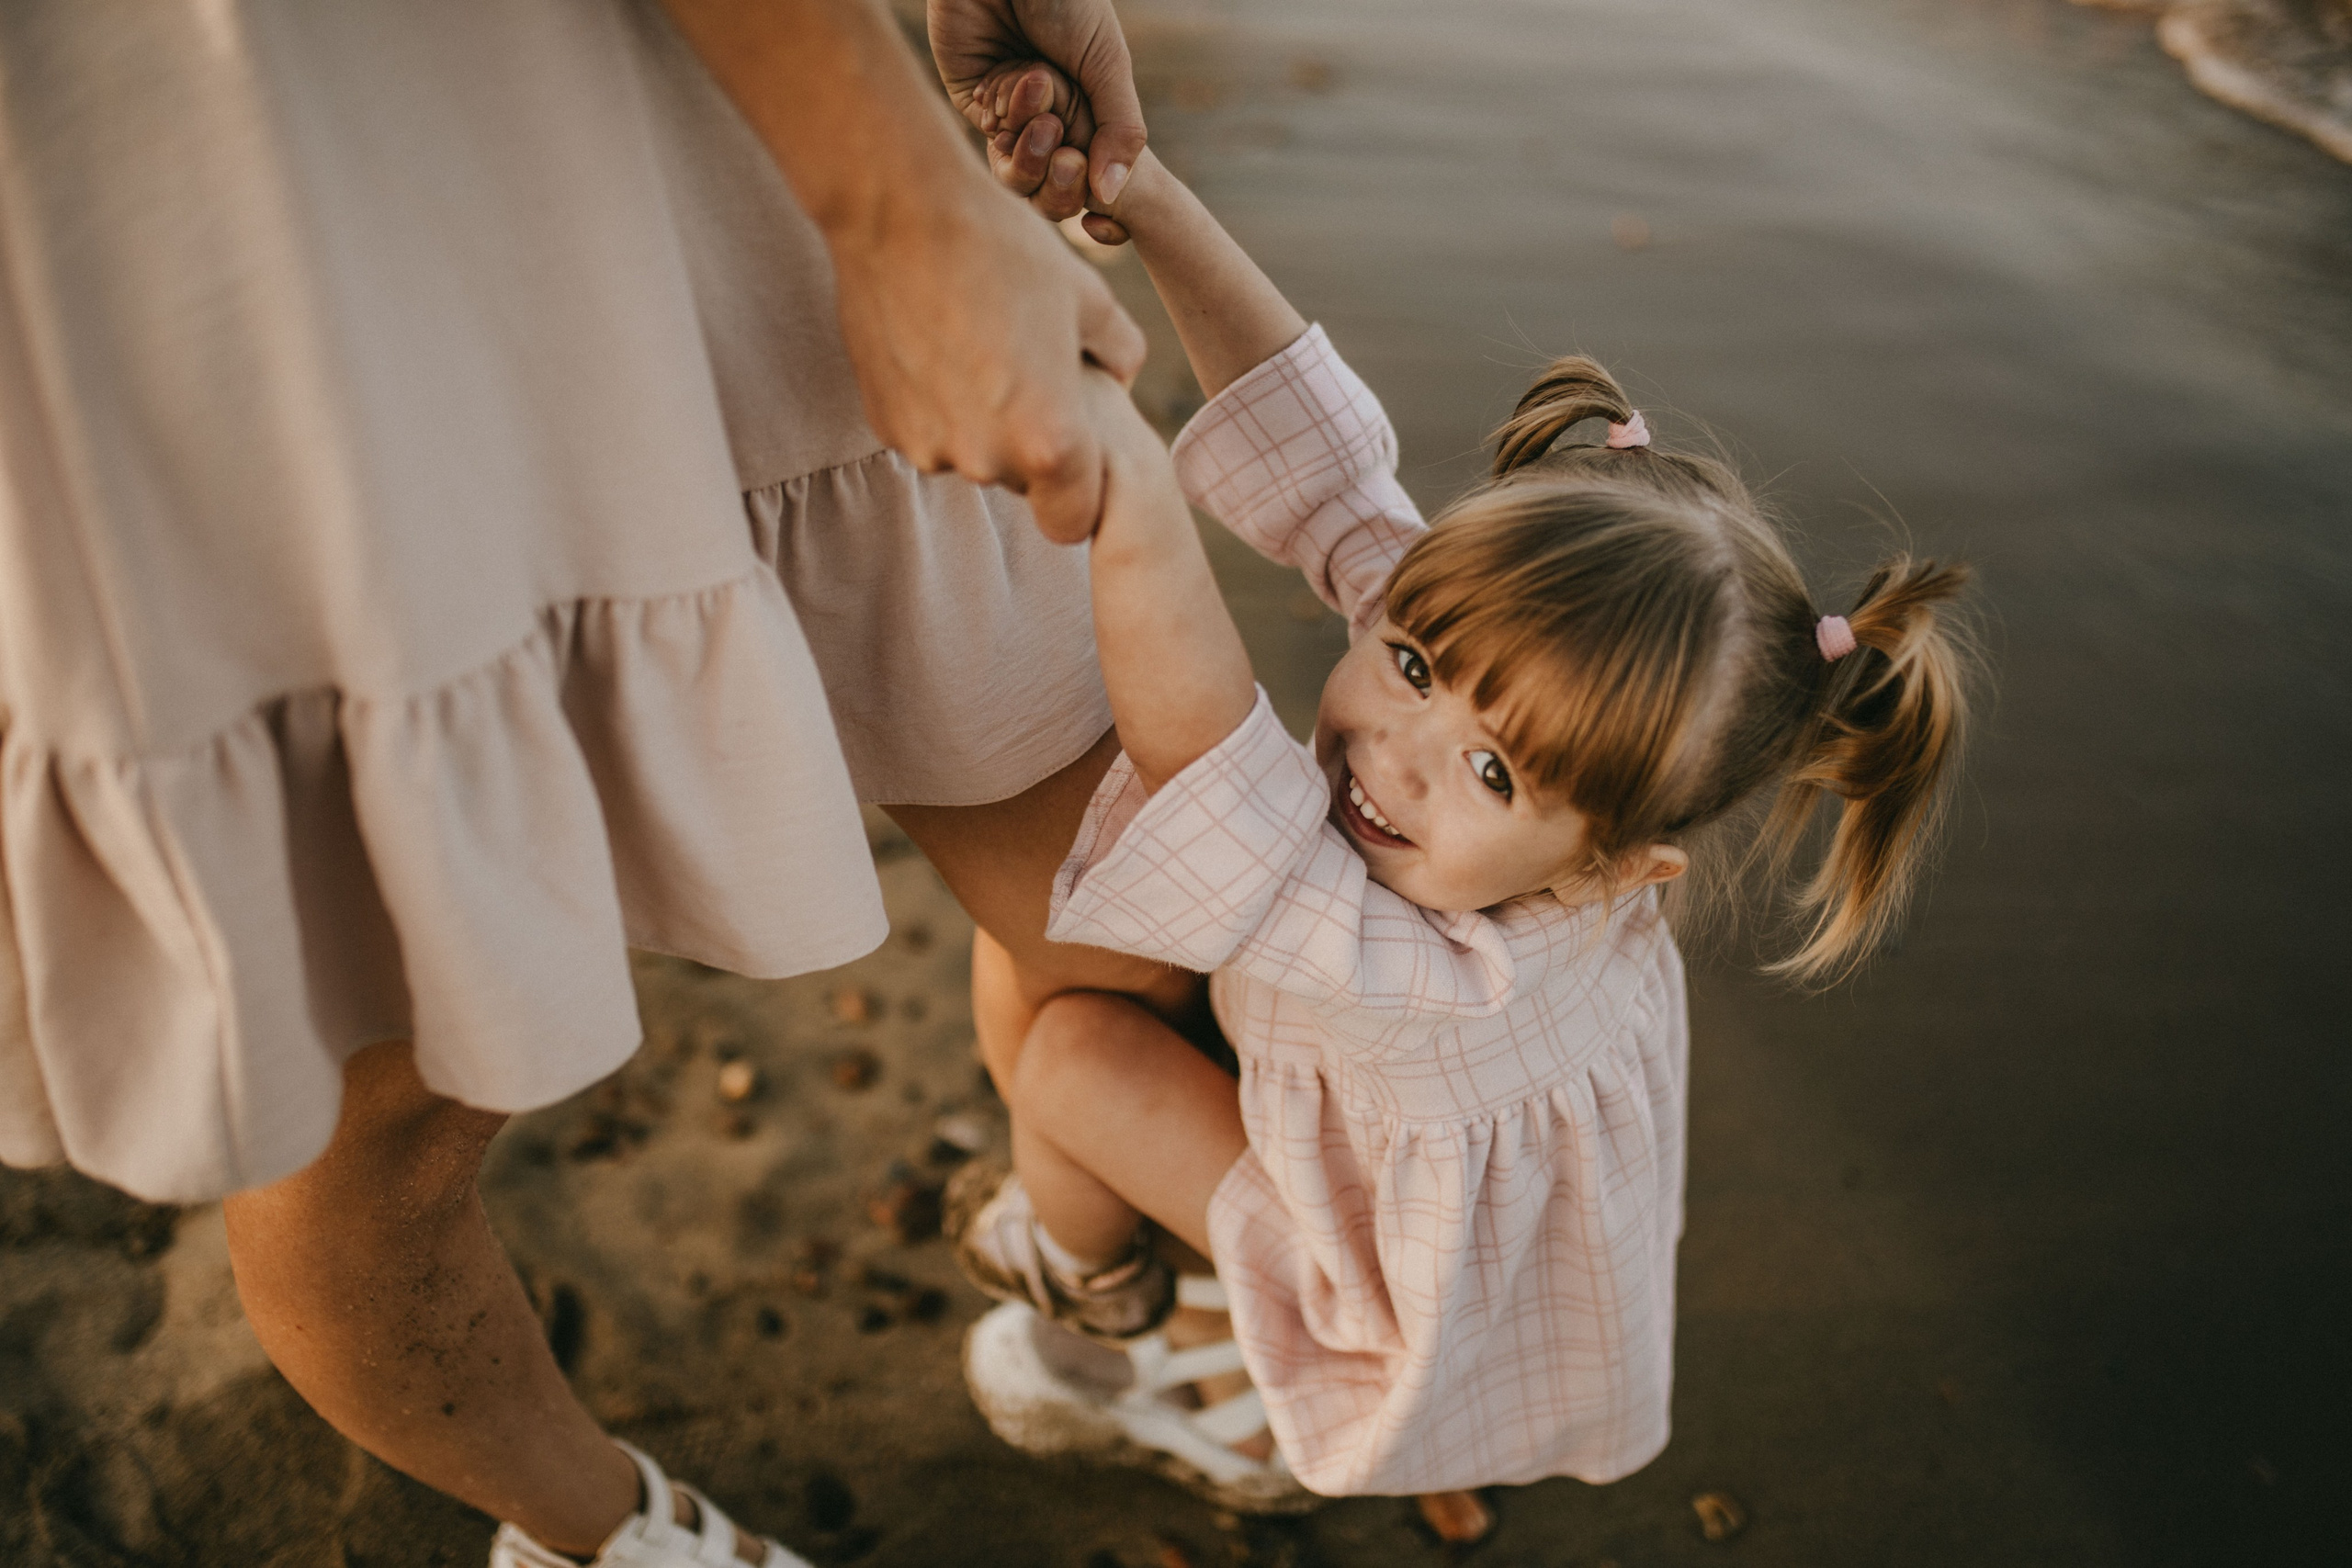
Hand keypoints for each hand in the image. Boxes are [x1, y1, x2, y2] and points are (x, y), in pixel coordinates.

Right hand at [829, 173, 1144, 541]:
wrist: (899, 213)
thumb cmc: (1006, 250)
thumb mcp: (1089, 298)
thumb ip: (1120, 353)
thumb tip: (1120, 378)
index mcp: (1049, 442)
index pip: (1073, 524)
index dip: (1079, 494)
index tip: (1075, 454)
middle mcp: (986, 460)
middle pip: (1022, 486)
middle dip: (1032, 447)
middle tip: (1028, 375)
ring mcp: (928, 446)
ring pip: (973, 458)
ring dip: (983, 426)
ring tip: (982, 349)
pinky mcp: (885, 424)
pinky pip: (930, 433)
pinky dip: (940, 406)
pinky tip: (940, 345)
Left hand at [929, 0, 1145, 227]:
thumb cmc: (1068, 4)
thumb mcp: (1108, 66)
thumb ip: (1120, 132)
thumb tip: (1112, 196)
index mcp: (1092, 108)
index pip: (1098, 176)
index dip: (1098, 197)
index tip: (1101, 208)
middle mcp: (1054, 117)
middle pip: (1057, 187)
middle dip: (1061, 179)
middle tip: (1068, 155)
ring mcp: (1013, 113)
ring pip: (1022, 173)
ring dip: (1032, 146)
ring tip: (1039, 99)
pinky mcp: (976, 102)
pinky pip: (994, 141)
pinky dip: (1007, 117)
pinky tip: (1012, 78)